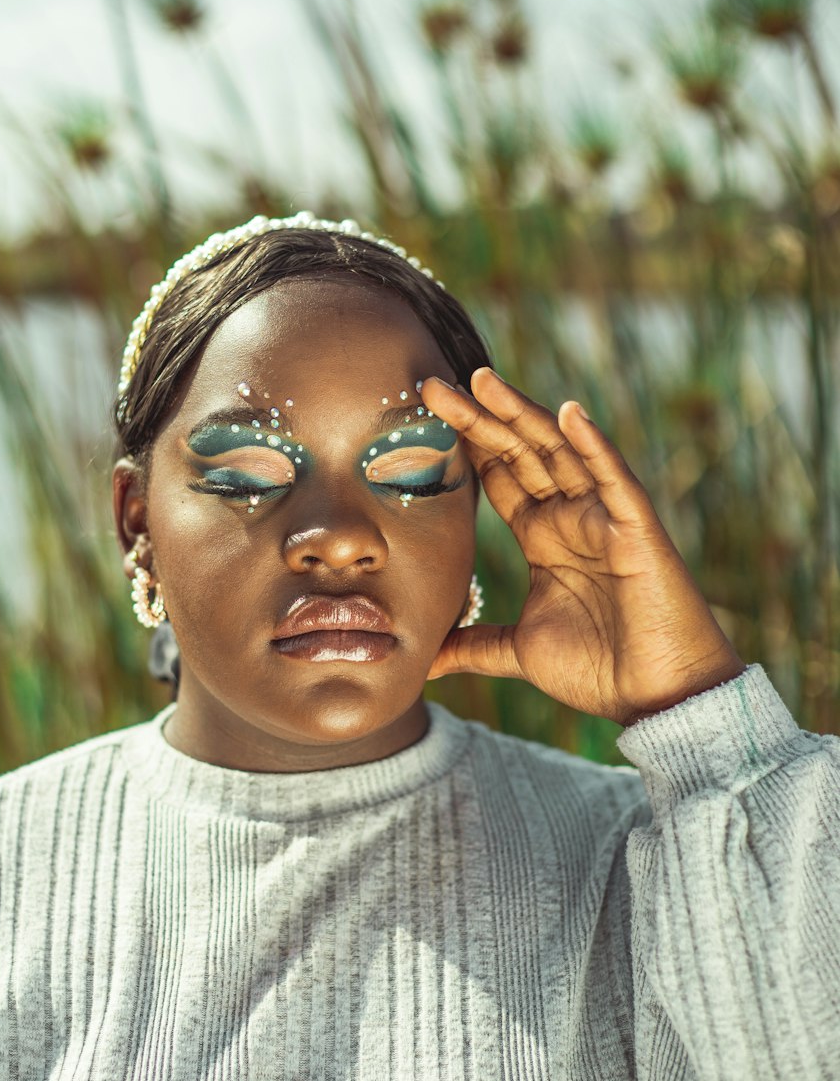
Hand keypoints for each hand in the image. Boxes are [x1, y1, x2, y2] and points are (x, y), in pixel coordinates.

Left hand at [423, 367, 745, 726]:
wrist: (658, 698)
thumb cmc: (599, 669)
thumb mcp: (518, 652)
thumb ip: (473, 646)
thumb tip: (423, 661)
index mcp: (542, 535)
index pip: (498, 474)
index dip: (465, 443)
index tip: (422, 416)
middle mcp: (570, 516)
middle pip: (519, 452)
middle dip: (478, 418)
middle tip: (432, 385)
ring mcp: (604, 518)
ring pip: (560, 451)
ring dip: (525, 414)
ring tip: (484, 381)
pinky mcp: (638, 531)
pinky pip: (615, 479)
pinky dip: (594, 445)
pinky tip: (570, 414)